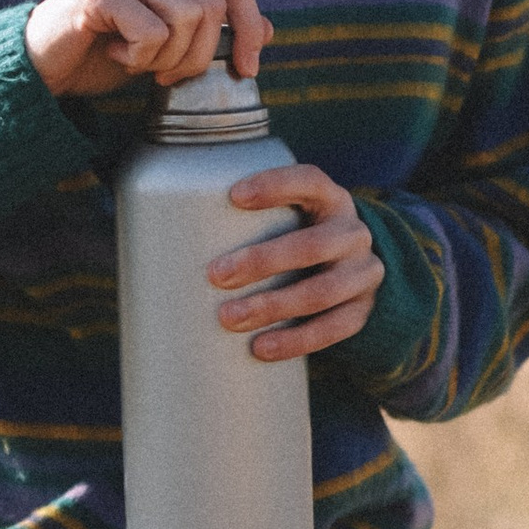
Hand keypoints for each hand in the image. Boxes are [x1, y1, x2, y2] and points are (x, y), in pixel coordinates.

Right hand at [24, 0, 270, 99]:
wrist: (39, 66)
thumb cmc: (102, 53)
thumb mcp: (168, 45)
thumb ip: (211, 31)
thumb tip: (271, 29)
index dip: (249, 26)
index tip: (247, 70)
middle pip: (211, 5)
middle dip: (200, 56)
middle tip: (167, 75)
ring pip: (185, 18)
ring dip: (167, 58)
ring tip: (137, 63)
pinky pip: (150, 31)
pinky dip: (139, 58)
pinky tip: (114, 54)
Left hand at [211, 162, 385, 360]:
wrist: (351, 271)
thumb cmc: (296, 238)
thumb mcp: (289, 217)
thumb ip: (250, 216)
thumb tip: (165, 222)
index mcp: (330, 199)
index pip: (309, 181)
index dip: (275, 186)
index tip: (234, 196)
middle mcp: (353, 233)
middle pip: (312, 245)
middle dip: (262, 260)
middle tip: (215, 275)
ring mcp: (363, 273)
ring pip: (322, 292)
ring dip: (272, 307)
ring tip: (229, 318)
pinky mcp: (362, 310)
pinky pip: (333, 329)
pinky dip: (294, 340)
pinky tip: (260, 348)